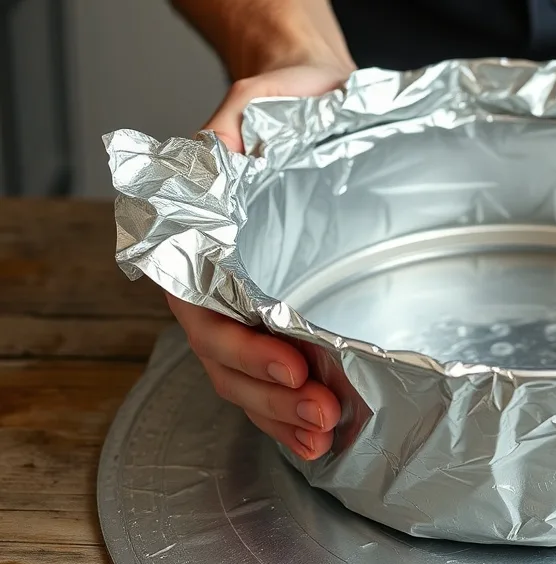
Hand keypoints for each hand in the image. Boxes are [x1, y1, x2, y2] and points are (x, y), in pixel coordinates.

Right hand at [172, 62, 352, 458]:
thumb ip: (231, 135)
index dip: (245, 346)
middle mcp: (213, 283)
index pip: (206, 309)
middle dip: (273, 396)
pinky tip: (320, 432)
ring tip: (323, 432)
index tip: (293, 365)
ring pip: (248, 379)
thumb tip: (219, 158)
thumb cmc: (282, 107)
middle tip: (321, 412)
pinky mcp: (283, 317)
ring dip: (283, 414)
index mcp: (196, 241)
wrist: (311, 103)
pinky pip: (274, 375)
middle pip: (227, 360)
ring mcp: (246, 306)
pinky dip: (292, 409)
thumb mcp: (254, 107)